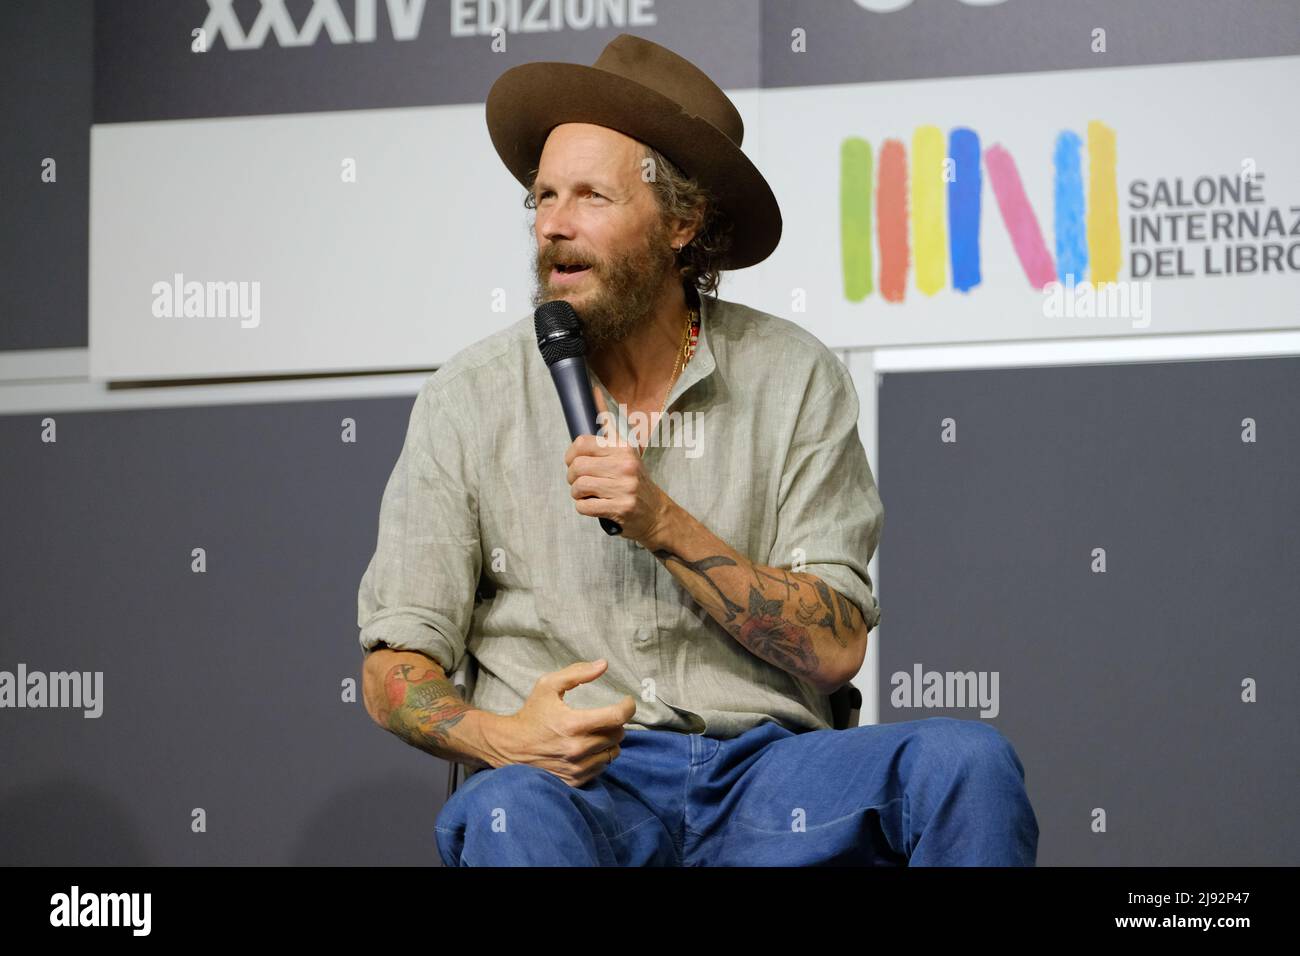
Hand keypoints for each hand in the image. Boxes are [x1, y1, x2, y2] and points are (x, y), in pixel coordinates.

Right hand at [490, 660, 636, 786]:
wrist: (510, 747)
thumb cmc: (531, 714)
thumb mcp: (548, 685)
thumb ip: (577, 673)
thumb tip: (604, 664)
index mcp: (573, 724)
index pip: (617, 717)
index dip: (628, 707)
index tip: (627, 701)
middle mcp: (577, 748)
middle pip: (618, 734)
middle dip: (616, 722)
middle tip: (605, 716)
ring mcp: (577, 767)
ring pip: (613, 752)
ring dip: (610, 740)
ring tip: (596, 732)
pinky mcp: (575, 780)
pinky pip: (602, 767)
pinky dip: (600, 756)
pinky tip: (588, 747)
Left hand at [563, 386, 678, 548]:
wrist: (656, 512)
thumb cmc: (634, 479)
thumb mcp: (625, 450)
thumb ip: (608, 424)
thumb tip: (593, 390)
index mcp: (623, 448)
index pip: (582, 443)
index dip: (571, 454)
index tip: (573, 462)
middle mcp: (625, 465)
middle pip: (578, 466)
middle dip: (572, 477)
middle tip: (578, 482)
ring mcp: (624, 488)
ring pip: (579, 487)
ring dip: (577, 494)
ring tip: (585, 494)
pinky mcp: (621, 508)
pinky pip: (585, 507)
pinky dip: (583, 508)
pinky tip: (593, 505)